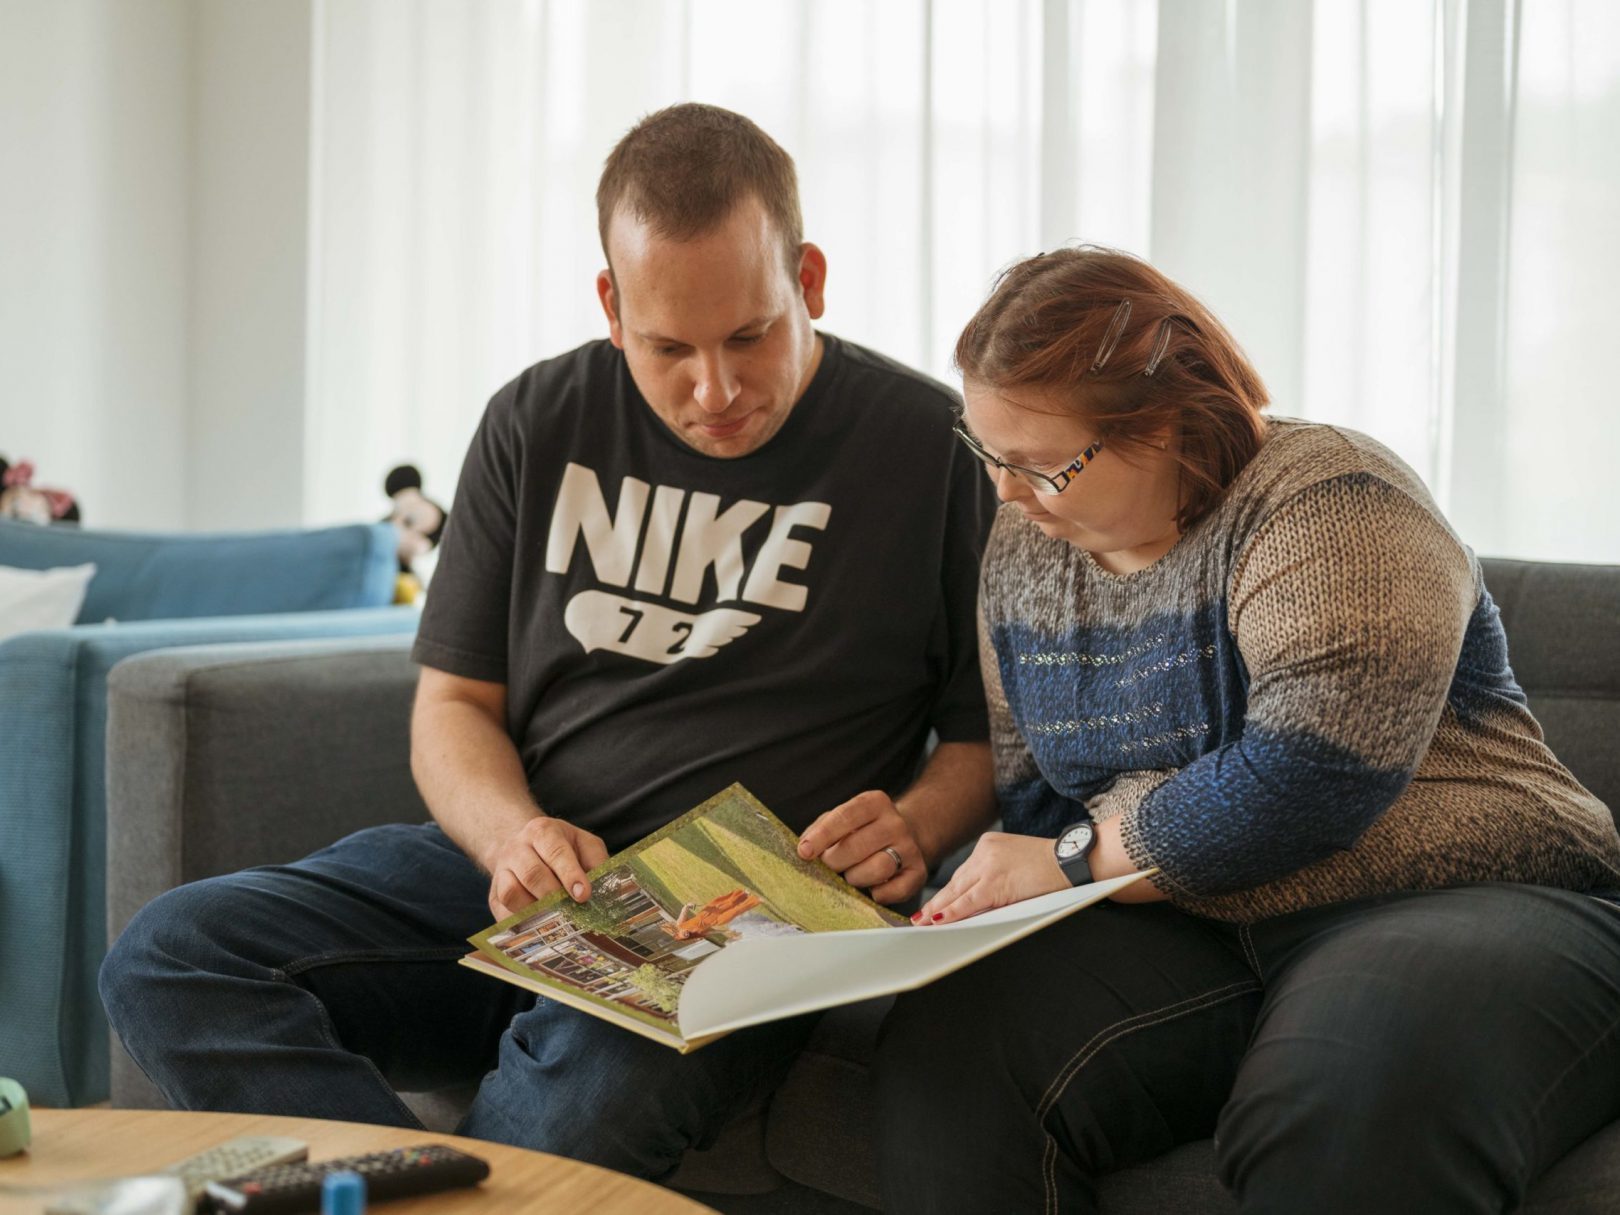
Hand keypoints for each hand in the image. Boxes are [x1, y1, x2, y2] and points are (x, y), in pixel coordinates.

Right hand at [484, 816, 609, 919]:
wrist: (523, 846)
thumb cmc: (561, 847)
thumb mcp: (583, 843)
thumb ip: (596, 860)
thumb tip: (606, 890)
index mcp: (542, 831)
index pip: (556, 851)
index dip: (570, 874)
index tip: (584, 895)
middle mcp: (517, 849)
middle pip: (532, 874)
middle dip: (555, 896)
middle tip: (573, 912)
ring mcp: (502, 872)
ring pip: (512, 894)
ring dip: (536, 910)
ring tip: (558, 920)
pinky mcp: (494, 895)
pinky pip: (503, 913)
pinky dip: (522, 924)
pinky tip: (541, 928)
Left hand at [798, 790, 927, 903]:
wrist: (905, 835)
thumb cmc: (863, 830)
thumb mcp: (841, 820)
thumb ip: (820, 829)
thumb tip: (803, 849)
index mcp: (875, 803)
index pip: (845, 817)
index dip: (822, 836)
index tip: (805, 852)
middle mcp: (895, 823)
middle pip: (858, 846)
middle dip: (835, 861)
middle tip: (829, 866)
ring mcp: (910, 848)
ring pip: (878, 868)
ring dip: (855, 877)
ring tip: (850, 875)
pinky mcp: (919, 872)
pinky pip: (895, 890)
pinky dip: (878, 894)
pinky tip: (872, 888)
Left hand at [913, 832, 1066, 924]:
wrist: (1070, 858)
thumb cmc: (1050, 864)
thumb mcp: (1015, 862)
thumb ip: (994, 874)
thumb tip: (975, 899)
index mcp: (988, 844)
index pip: (963, 873)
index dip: (948, 891)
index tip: (934, 903)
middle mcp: (984, 851)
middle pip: (955, 882)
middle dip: (937, 902)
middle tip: (919, 917)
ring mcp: (988, 866)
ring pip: (958, 892)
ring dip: (938, 910)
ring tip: (923, 923)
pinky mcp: (996, 882)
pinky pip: (969, 901)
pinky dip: (952, 912)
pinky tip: (939, 920)